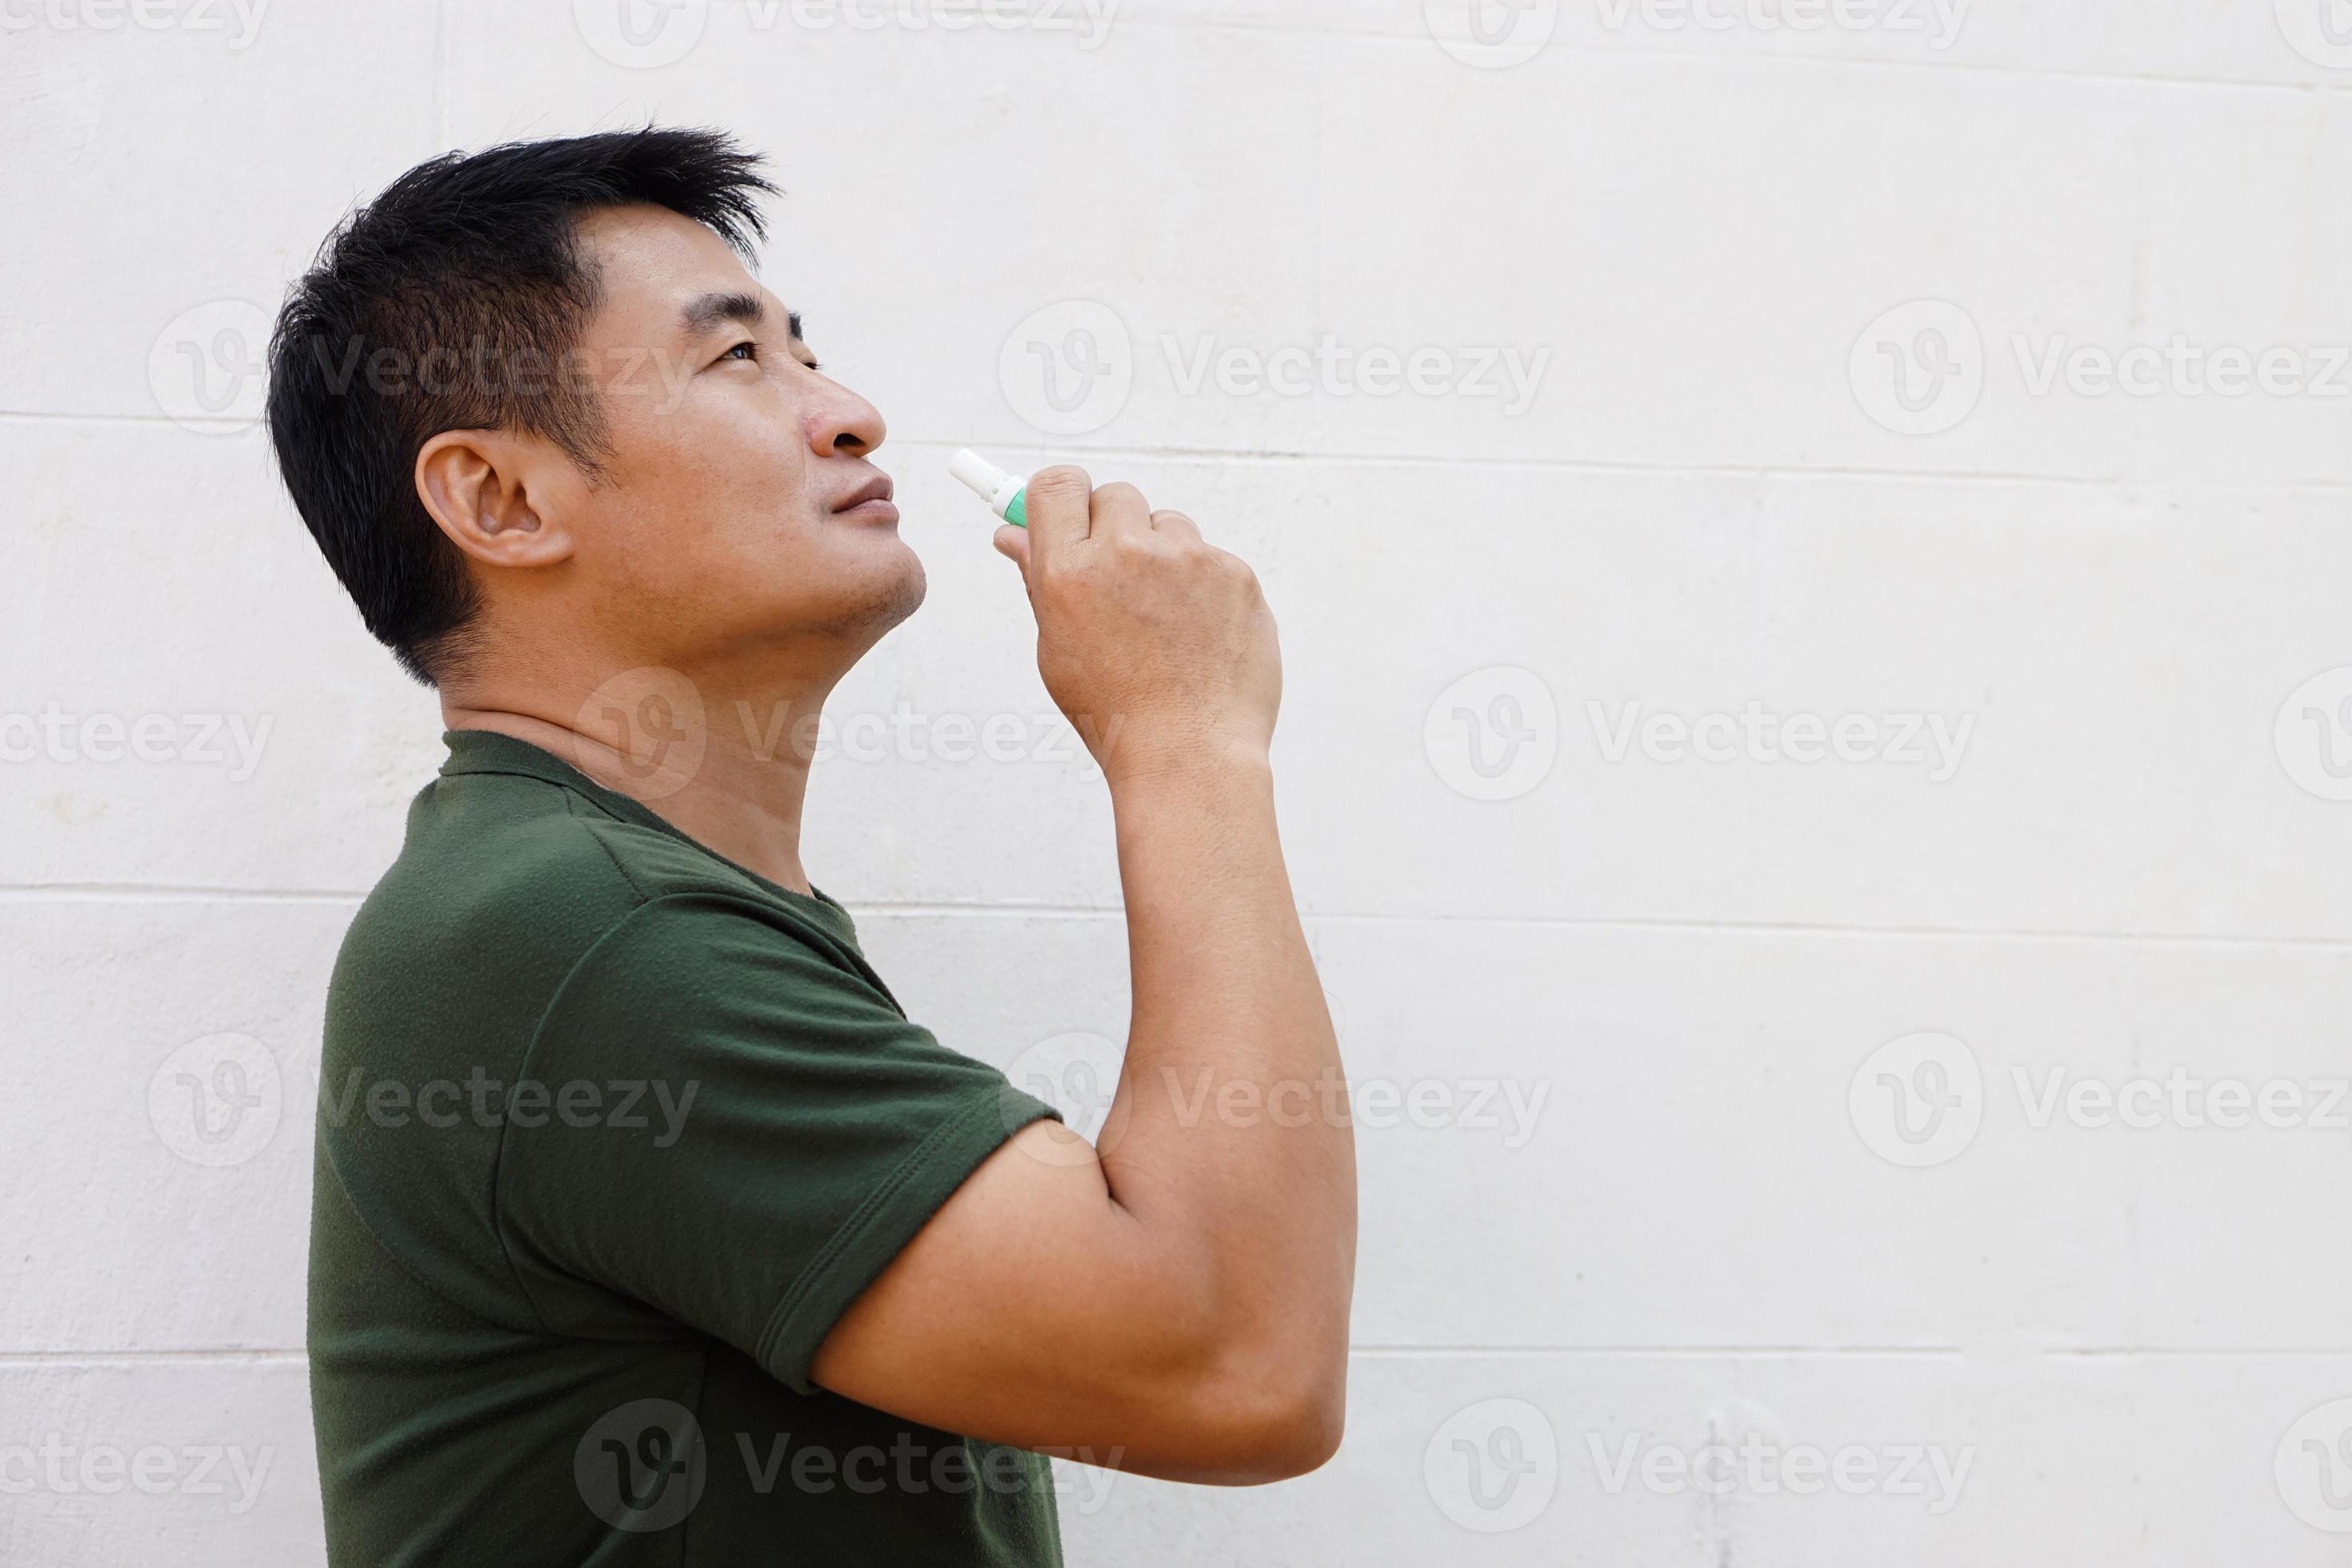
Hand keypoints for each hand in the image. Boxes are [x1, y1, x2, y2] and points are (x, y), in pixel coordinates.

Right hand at [994, 466, 1280, 785]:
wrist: (1189, 756)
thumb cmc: (1115, 712)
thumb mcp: (1057, 649)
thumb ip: (1039, 580)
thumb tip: (1012, 535)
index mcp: (1070, 572)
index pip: (1057, 485)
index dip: (1062, 498)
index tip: (1069, 516)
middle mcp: (1128, 554)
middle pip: (1116, 496)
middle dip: (1114, 528)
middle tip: (1120, 584)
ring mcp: (1189, 561)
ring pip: (1170, 525)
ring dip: (1163, 557)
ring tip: (1163, 624)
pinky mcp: (1236, 575)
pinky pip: (1213, 559)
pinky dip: (1205, 588)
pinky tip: (1199, 638)